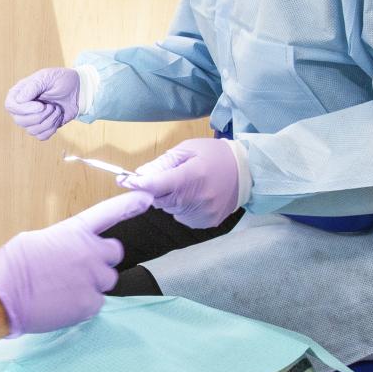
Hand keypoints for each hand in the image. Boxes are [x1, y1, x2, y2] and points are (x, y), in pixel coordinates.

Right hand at [0, 191, 152, 336]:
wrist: (2, 297)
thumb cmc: (13, 267)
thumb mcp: (37, 240)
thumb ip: (63, 241)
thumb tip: (70, 250)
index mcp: (74, 232)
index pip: (108, 213)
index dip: (129, 204)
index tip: (147, 197)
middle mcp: (89, 252)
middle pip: (114, 254)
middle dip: (101, 259)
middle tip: (79, 268)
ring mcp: (92, 279)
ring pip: (107, 281)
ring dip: (93, 283)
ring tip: (66, 288)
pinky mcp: (89, 304)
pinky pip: (97, 303)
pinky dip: (84, 304)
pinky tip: (63, 302)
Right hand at [5, 67, 80, 140]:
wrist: (77, 90)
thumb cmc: (60, 80)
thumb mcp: (46, 77)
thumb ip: (32, 87)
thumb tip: (19, 100)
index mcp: (19, 93)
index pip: (11, 106)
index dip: (24, 109)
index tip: (41, 105)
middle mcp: (22, 108)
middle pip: (20, 121)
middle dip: (40, 116)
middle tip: (51, 106)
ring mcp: (31, 119)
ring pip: (31, 130)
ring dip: (49, 121)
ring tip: (56, 109)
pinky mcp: (42, 127)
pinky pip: (41, 136)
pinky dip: (52, 128)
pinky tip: (57, 117)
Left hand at [120, 138, 241, 228]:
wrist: (247, 172)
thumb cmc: (215, 156)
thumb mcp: (188, 149)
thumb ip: (162, 163)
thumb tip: (139, 175)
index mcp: (193, 175)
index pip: (158, 184)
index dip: (139, 184)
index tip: (125, 181)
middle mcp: (197, 198)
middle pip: (160, 199)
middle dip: (156, 189)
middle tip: (166, 177)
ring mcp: (202, 213)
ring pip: (170, 210)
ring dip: (171, 199)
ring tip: (189, 185)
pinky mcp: (206, 222)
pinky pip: (182, 217)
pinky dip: (182, 208)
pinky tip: (196, 196)